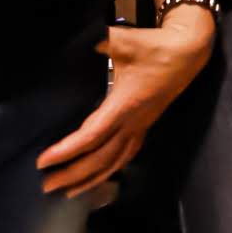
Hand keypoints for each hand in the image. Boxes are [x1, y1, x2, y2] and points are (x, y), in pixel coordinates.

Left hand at [37, 12, 216, 196]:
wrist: (188, 52)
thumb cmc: (155, 46)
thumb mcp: (124, 40)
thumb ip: (99, 41)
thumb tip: (77, 41)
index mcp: (124, 104)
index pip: (92, 136)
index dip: (67, 151)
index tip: (44, 161)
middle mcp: (133, 122)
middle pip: (101, 158)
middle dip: (73, 174)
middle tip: (46, 185)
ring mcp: (141, 126)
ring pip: (115, 162)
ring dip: (91, 179)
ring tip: (68, 191)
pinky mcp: (145, 125)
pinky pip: (126, 156)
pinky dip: (110, 170)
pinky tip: (98, 176)